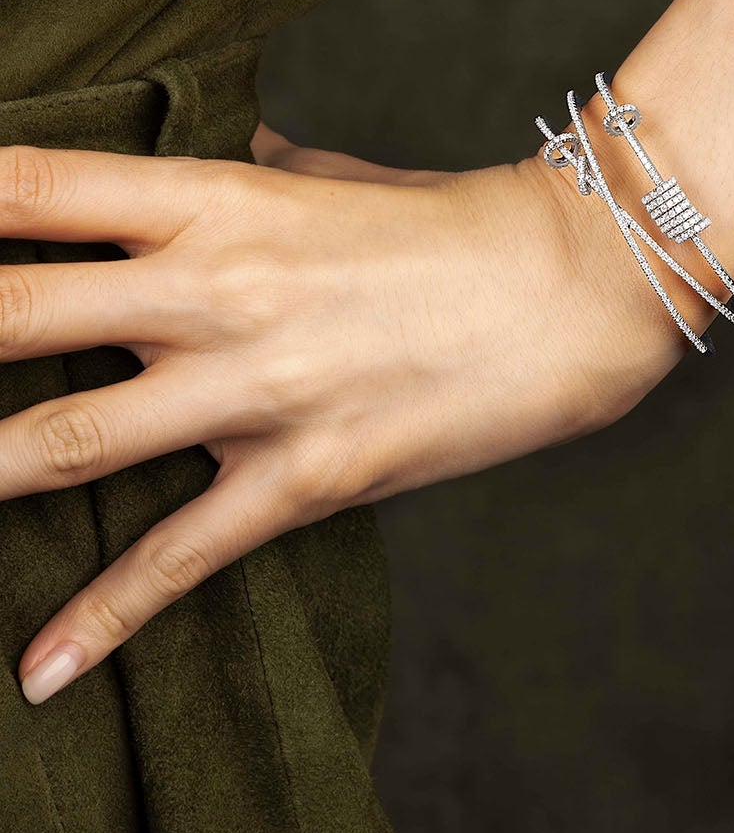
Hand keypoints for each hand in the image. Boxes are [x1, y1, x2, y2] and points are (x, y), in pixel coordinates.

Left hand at [7, 129, 683, 702]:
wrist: (576, 284)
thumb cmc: (447, 221)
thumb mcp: (323, 179)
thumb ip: (229, 172)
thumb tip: (173, 158)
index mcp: (213, 200)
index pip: (29, 188)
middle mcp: (214, 288)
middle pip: (8, 314)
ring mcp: (257, 388)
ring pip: (64, 445)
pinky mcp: (309, 475)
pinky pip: (182, 559)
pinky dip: (103, 623)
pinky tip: (37, 674)